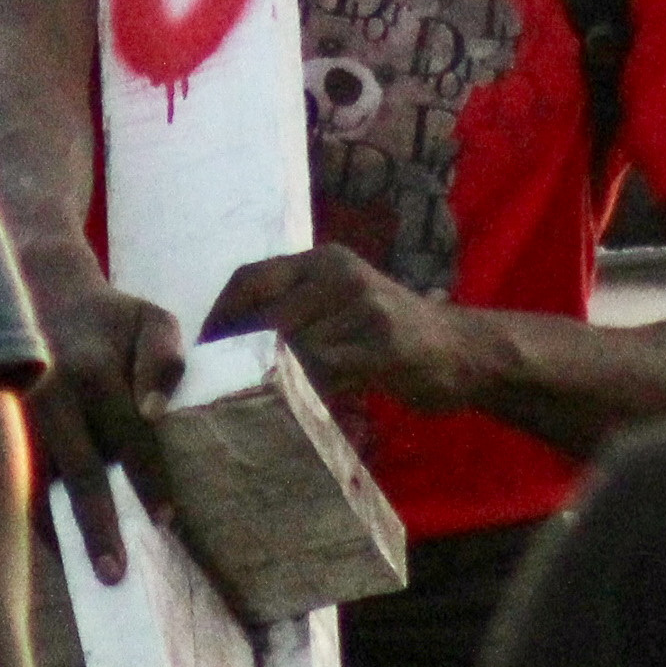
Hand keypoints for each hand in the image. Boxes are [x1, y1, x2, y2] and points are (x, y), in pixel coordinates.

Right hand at [21, 249, 184, 584]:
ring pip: (37, 483)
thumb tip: (155, 414)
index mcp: (93, 369)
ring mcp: (17, 413)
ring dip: (59, 529)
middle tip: (114, 573)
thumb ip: (165, 359)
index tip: (166, 521)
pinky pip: (16, 481)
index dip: (149, 480)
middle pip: (77, 470)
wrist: (40, 291)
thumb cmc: (110, 320)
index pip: (129, 435)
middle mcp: (50, 393)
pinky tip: (55, 547)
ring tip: (81, 576)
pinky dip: (34, 515)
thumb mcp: (151, 319)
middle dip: (97, 525)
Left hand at [203, 243, 469, 412]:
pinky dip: (309, 392)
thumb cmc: (391, 335)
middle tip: (217, 391)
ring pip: (294, 348)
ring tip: (266, 402)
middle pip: (266, 316)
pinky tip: (308, 405)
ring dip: (275, 380)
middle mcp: (340, 273)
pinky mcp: (385, 344)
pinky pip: (327, 371)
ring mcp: (364, 306)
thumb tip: (226, 348)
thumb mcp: (341, 307)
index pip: (250, 278)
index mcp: (323, 261)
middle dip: (239, 356)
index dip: (219, 316)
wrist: (465, 351)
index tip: (200, 354)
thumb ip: (295, 314)